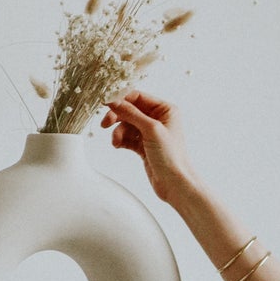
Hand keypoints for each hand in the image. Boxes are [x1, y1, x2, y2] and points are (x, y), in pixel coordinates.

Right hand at [100, 91, 196, 205]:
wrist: (174, 183)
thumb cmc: (171, 156)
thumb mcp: (151, 129)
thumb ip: (131, 113)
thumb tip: (113, 100)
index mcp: (165, 109)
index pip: (138, 97)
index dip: (121, 99)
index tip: (105, 102)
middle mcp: (158, 118)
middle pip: (130, 110)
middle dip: (117, 117)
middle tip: (105, 124)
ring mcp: (150, 132)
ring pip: (126, 124)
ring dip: (118, 132)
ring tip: (115, 142)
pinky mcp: (143, 145)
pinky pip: (127, 137)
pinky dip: (120, 140)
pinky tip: (118, 145)